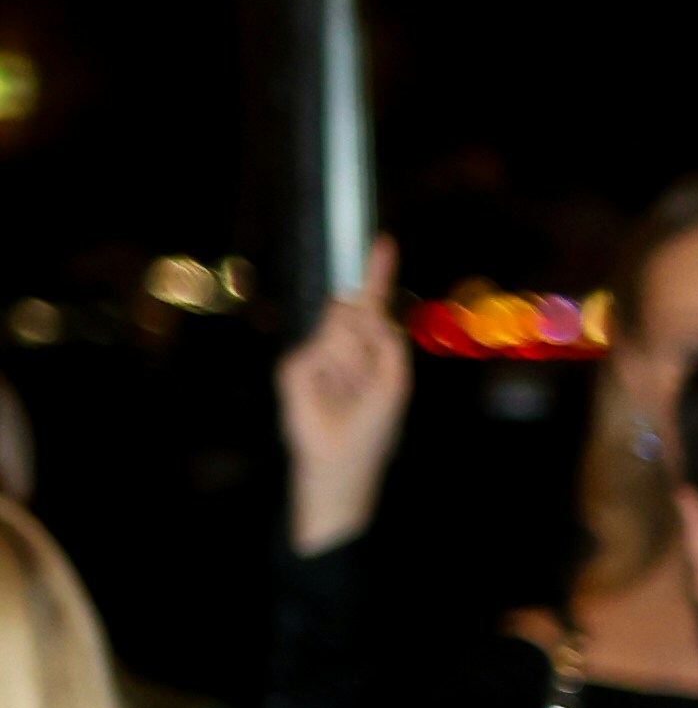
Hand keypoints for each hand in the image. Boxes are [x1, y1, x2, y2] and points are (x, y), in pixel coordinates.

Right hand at [279, 234, 408, 550]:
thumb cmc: (372, 430)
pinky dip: (330, 375)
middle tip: (362, 383)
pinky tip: (327, 398)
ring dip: (351, 366)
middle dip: (366, 341)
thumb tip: (356, 307)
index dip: (377, 274)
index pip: (372, 304)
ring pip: (339, 334)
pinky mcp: (294, 369)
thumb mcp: (394, 382)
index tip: (385, 242)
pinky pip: (319, 353)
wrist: (340, 465)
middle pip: (358, 315)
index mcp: (367, 349)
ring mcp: (315, 355)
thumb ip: (386, 341)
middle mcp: (340, 346)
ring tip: (346, 397)